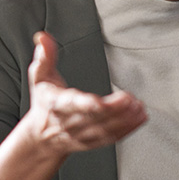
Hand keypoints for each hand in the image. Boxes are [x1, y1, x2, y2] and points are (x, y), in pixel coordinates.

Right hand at [23, 31, 146, 155]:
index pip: (71, 105)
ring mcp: (81, 135)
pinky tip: (139, 118)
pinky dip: (128, 129)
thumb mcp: (39, 77)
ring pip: (105, 129)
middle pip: (93, 117)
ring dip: (124, 119)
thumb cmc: (44, 103)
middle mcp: (69, 122)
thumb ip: (44, 56)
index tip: (99, 102)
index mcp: (56, 105)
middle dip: (113, 109)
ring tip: (138, 108)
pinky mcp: (93, 142)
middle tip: (129, 98)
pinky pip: (112, 137)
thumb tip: (43, 37)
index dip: (85, 104)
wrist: (42, 137)